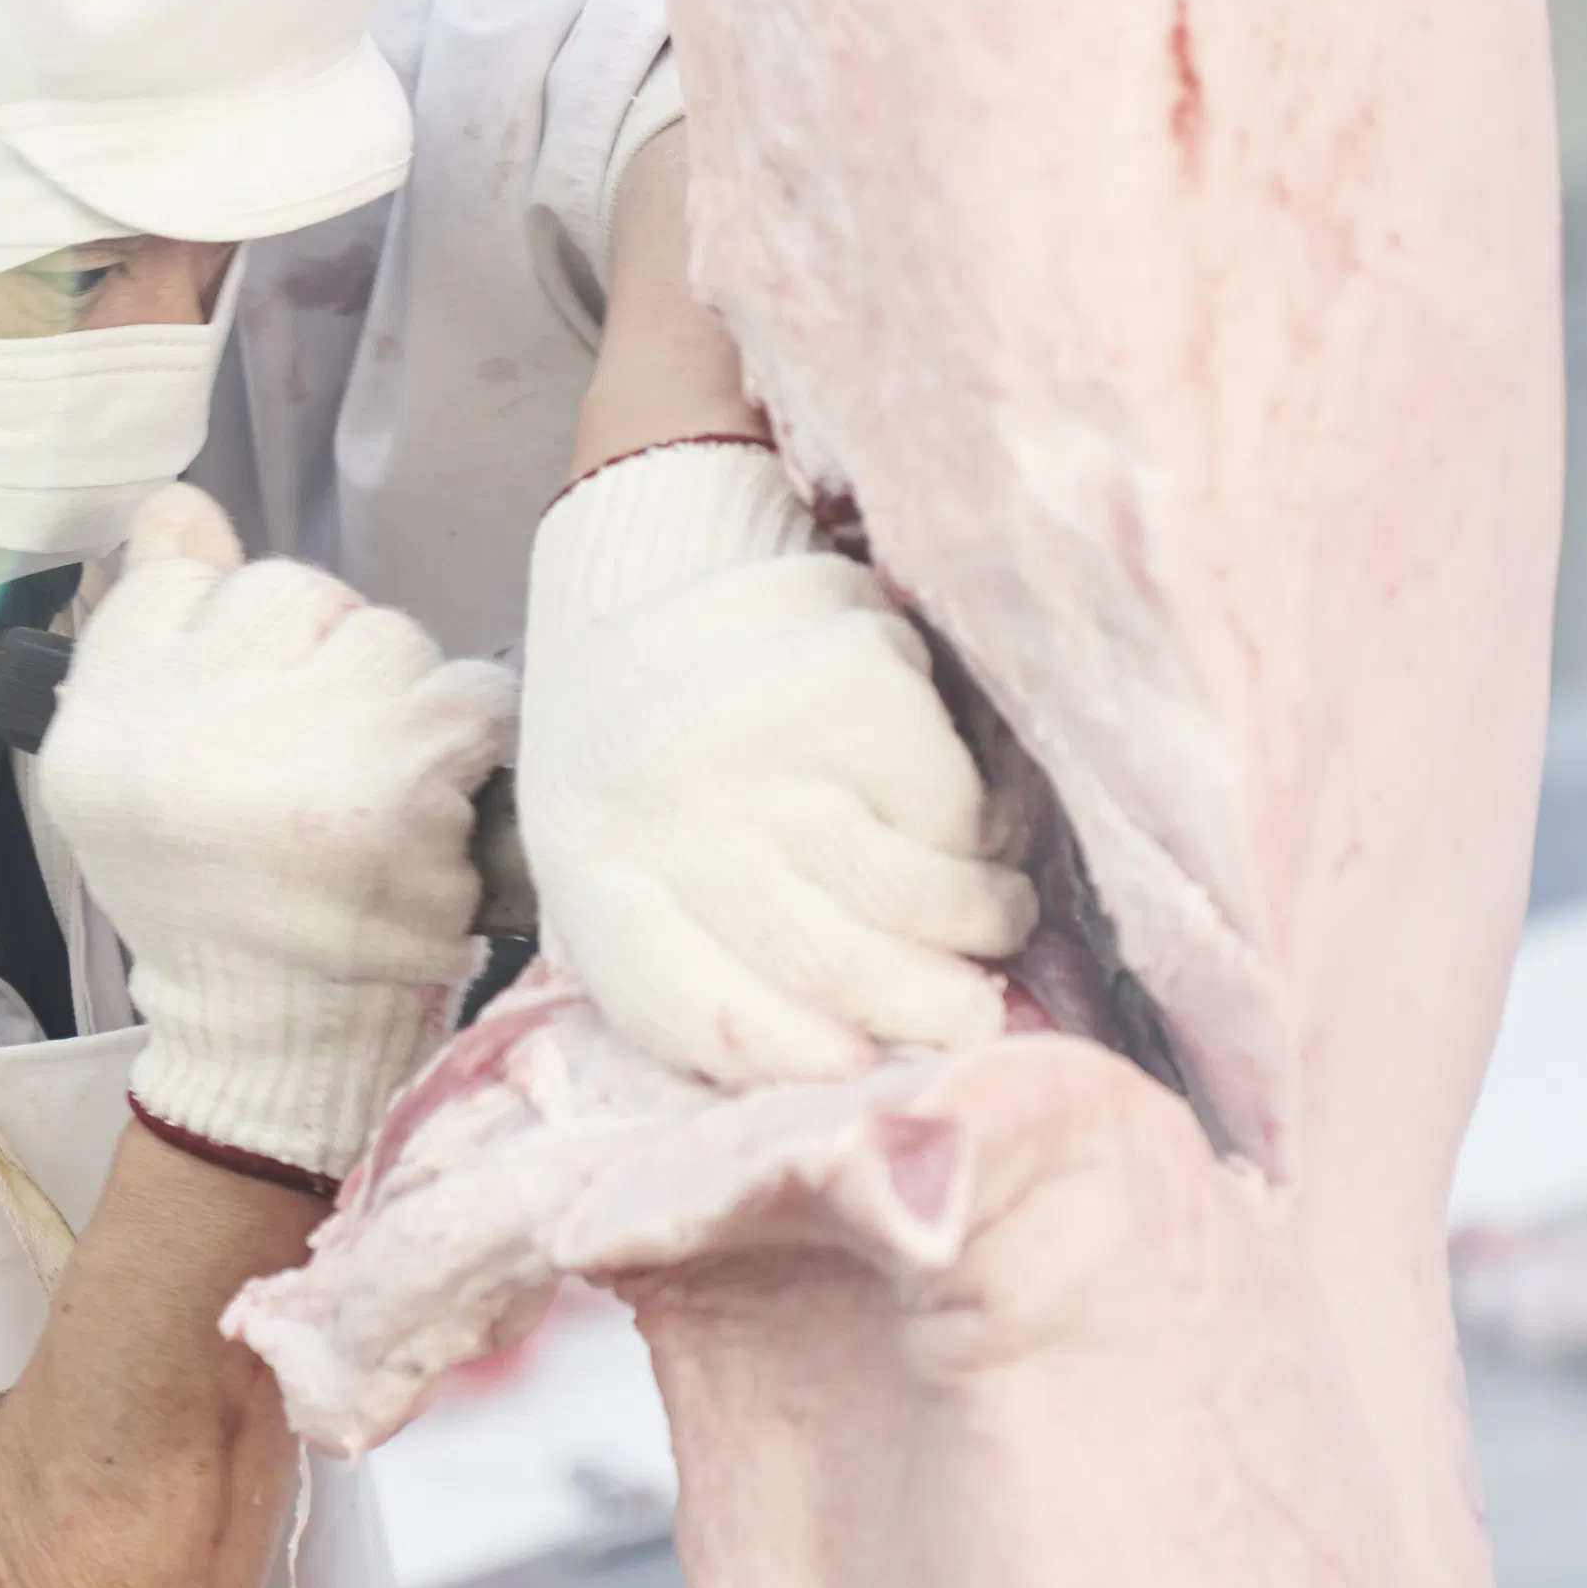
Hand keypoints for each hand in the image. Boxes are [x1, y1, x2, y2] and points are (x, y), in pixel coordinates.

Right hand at [37, 488, 514, 1183]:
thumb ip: (152, 632)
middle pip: (297, 593)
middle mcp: (183, 729)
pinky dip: (470, 740)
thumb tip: (183, 505)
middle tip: (322, 758)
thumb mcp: (125, 773)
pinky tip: (439, 797)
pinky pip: (469, 695)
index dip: (240, 626)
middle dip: (325, 659)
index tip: (256, 697)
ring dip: (398, 701)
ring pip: (388, 638)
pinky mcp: (397, 796)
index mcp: (104, 716)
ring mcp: (294, 757)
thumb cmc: (208, 902)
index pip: (188, 567)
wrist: (269, 1046)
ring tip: (372, 791)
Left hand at [516, 439, 1035, 1086]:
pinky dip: (982, 837)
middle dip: (918, 1006)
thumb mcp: (609, 820)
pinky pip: (948, 815)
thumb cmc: (647, 706)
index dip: (778, 1053)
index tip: (853, 1067)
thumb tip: (822, 1050)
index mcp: (589, 853)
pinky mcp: (849, 686)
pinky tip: (981, 832)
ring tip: (997, 921)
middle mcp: (666, 807)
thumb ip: (677, 929)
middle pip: (817, 962)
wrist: (666, 520)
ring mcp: (760, 746)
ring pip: (904, 896)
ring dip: (975, 926)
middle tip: (971, 1013)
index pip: (681, 1001)